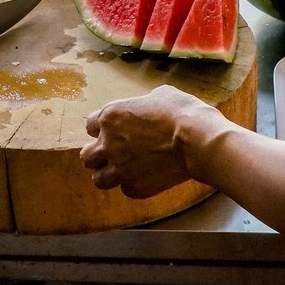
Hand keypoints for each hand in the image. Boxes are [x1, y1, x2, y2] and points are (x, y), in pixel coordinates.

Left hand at [80, 85, 221, 198]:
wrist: (197, 141)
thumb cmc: (181, 113)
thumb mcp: (159, 95)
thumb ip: (141, 105)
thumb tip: (146, 107)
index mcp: (110, 117)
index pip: (89, 126)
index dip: (102, 129)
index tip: (114, 132)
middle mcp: (108, 144)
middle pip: (87, 156)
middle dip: (99, 154)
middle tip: (114, 154)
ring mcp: (119, 169)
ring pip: (98, 179)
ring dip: (108, 174)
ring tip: (123, 171)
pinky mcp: (134, 188)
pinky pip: (125, 189)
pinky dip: (132, 184)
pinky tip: (145, 177)